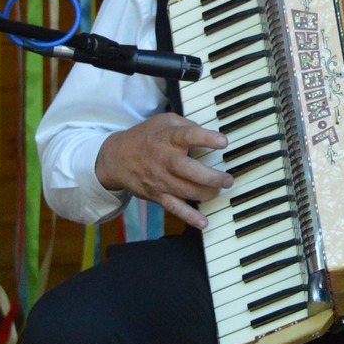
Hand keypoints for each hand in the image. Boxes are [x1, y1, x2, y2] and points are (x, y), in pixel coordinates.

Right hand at [95, 114, 232, 229]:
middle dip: (213, 177)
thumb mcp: (164, 121)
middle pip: (191, 170)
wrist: (116, 158)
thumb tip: (208, 133)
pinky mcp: (157, 195)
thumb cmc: (146, 137)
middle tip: (227, 179)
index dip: (207, 138)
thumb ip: (186, 124)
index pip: (188, 136)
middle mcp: (164, 159)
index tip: (224, 142)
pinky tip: (203, 222)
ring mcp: (160, 179)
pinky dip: (190, 217)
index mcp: (167, 137)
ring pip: (187, 190)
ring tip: (219, 190)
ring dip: (208, 193)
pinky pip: (175, 208)